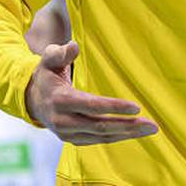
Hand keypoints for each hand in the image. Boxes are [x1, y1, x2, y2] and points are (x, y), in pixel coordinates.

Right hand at [25, 40, 158, 144]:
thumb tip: (73, 46)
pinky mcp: (74, 140)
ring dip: (128, 134)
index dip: (114, 108)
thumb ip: (58, 52)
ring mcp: (69, 134)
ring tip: (151, 128)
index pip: (91, 107)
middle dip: (128, 126)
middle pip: (100, 126)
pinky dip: (118, 137)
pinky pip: (100, 140)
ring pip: (103, 136)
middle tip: (152, 124)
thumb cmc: (48, 75)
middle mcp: (64, 122)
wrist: (33, 101)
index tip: (137, 107)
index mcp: (60, 101)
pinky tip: (135, 131)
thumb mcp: (48, 60)